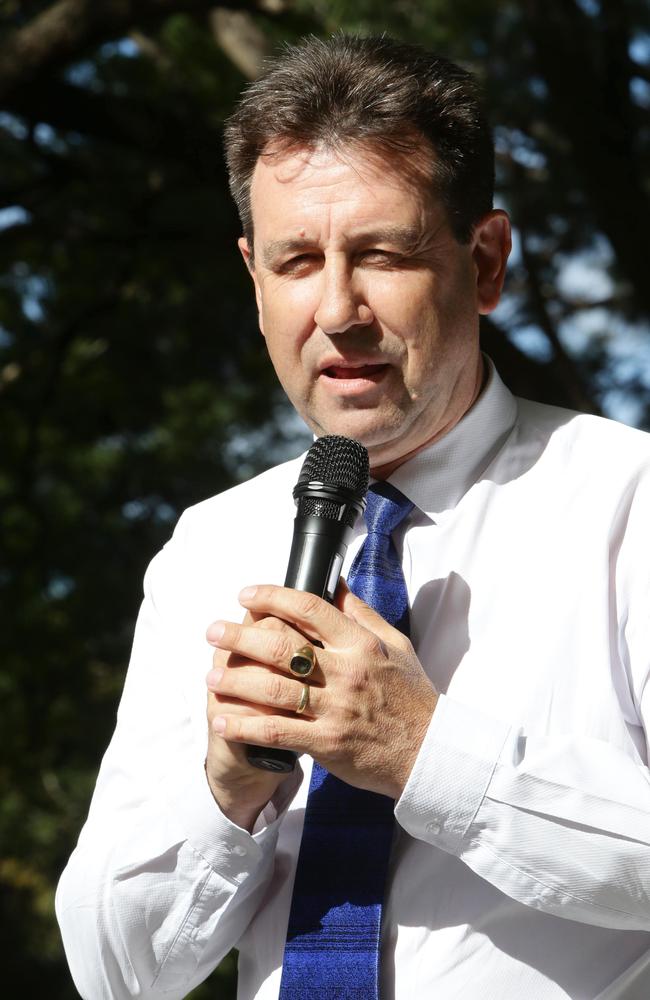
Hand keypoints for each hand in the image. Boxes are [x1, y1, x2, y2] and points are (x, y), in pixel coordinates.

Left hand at [206, 582, 438, 799]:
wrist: (430, 753)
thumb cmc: (412, 697)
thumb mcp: (396, 646)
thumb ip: (361, 614)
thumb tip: (335, 582)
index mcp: (361, 645)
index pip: (310, 609)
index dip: (273, 597)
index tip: (246, 594)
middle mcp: (346, 672)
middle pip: (282, 646)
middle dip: (240, 636)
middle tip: (213, 631)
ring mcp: (335, 709)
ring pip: (273, 688)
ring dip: (235, 680)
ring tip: (211, 675)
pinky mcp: (326, 743)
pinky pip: (276, 731)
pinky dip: (245, 725)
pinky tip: (223, 719)